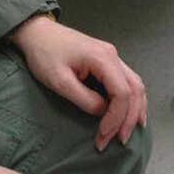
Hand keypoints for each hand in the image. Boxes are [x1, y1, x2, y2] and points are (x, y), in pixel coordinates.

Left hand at [10, 15, 148, 149]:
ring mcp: (112, 57)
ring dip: (134, 110)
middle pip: (134, 90)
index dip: (116, 117)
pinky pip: (127, 82)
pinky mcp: (107, 61)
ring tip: (129, 131)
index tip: (103, 134)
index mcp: (102, 58)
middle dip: (128, 118)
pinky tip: (130, 113)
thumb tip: (102, 112)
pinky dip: (131, 100)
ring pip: (135, 85)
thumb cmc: (45, 54)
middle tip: (119, 140)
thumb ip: (84, 99)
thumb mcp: (60, 81)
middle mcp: (113, 56)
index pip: (121, 92)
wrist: (38, 33)